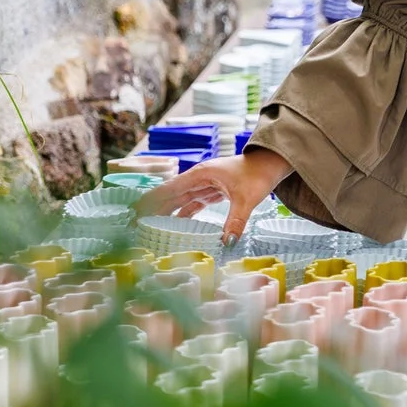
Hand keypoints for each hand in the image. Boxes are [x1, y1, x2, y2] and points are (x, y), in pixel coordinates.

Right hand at [136, 148, 291, 246]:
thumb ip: (235, 221)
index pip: (168, 189)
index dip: (150, 200)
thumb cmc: (258, 175)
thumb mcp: (246, 199)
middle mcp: (199, 178)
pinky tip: (176, 224)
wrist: (273, 163)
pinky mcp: (214, 190)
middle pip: (170, 195)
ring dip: (167, 212)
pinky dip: (184, 213)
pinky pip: (194, 202)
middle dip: (153, 209)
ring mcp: (206, 183)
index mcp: (200, 175)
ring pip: (181, 199)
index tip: (133, 211)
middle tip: (135, 224)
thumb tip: (227, 243)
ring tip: (150, 226)